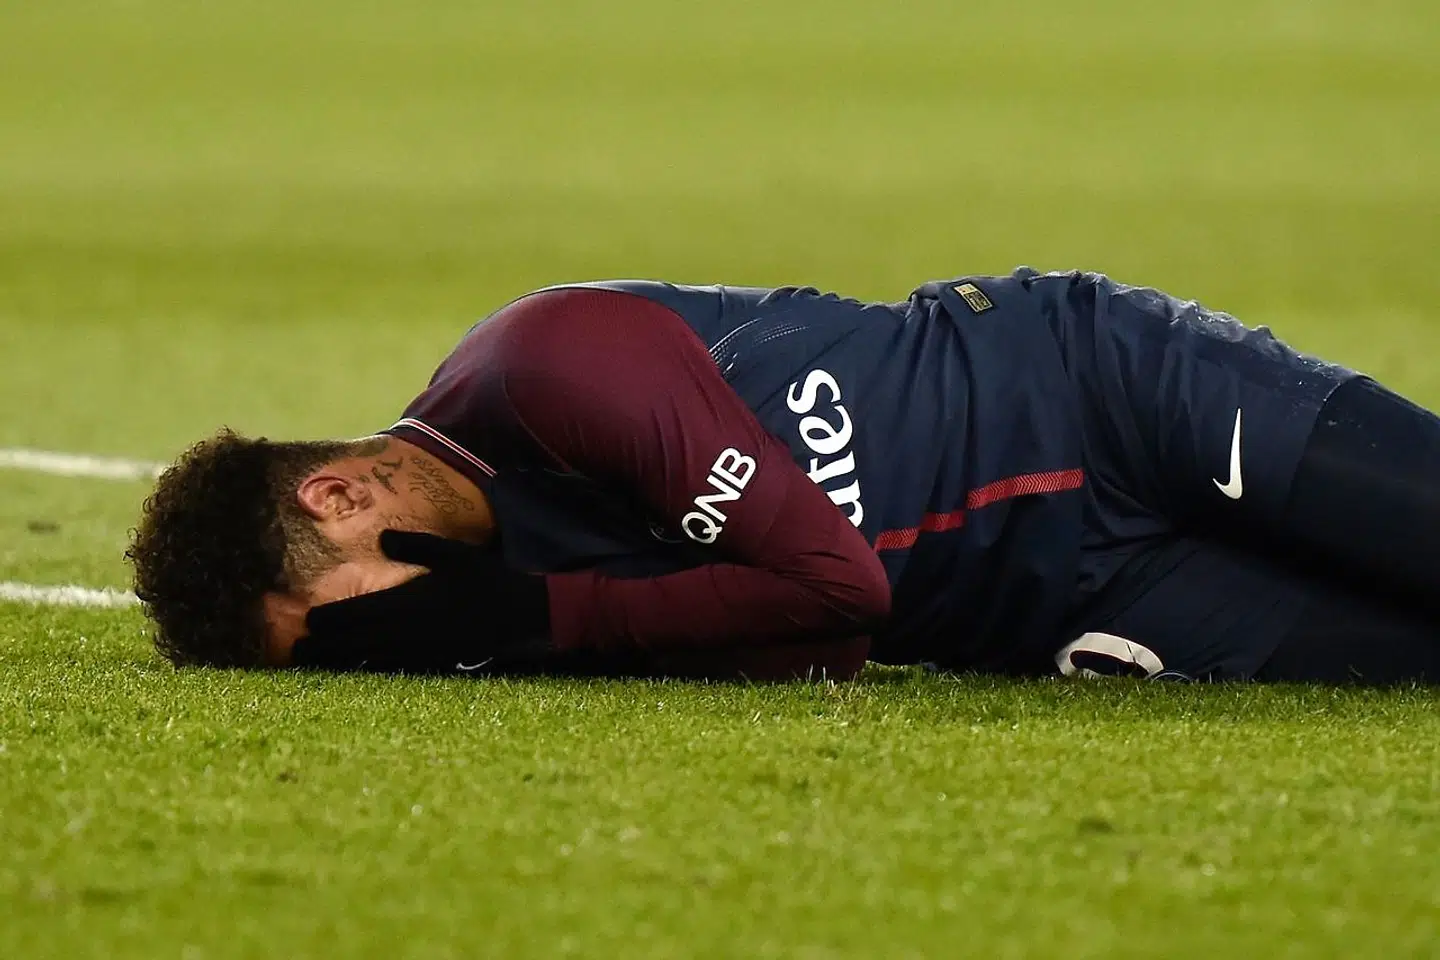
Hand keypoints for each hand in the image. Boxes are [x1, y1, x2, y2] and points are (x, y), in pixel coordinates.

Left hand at [290, 531, 550, 672]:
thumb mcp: (453, 554)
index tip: (308, 621)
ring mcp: (418, 652)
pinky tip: (358, 669)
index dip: (329, 619)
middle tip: (295, 651)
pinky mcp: (431, 663)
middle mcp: (407, 632)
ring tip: (314, 665)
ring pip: (368, 659)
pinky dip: (367, 669)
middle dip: (323, 647)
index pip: (357, 614)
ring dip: (338, 662)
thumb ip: (415, 545)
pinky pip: (390, 669)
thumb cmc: (487, 580)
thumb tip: (382, 538)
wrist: (520, 616)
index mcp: (408, 604)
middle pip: (354, 643)